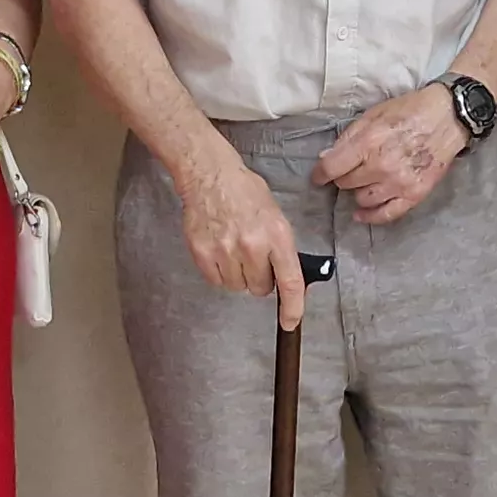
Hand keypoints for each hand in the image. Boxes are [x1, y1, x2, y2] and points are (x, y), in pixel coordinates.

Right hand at [183, 155, 307, 329]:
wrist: (210, 175)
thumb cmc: (245, 192)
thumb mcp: (275, 216)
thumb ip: (282, 248)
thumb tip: (289, 280)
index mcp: (277, 235)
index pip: (290, 281)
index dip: (293, 307)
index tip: (290, 321)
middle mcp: (252, 246)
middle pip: (260, 288)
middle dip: (260, 278)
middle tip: (253, 257)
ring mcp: (225, 251)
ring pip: (237, 286)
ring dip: (238, 274)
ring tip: (234, 248)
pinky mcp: (203, 254)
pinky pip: (216, 281)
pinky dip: (220, 272)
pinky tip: (220, 249)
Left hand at [309, 86, 466, 225]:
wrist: (448, 117)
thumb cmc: (410, 110)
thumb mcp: (373, 115)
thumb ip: (349, 137)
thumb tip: (325, 158)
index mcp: (368, 142)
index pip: (332, 168)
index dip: (319, 174)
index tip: (317, 176)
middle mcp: (382, 166)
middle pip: (346, 184)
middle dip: (344, 177)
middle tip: (350, 169)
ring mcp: (399, 183)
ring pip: (362, 200)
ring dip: (358, 192)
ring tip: (363, 182)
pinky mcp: (415, 194)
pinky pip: (386, 214)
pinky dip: (371, 216)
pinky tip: (361, 214)